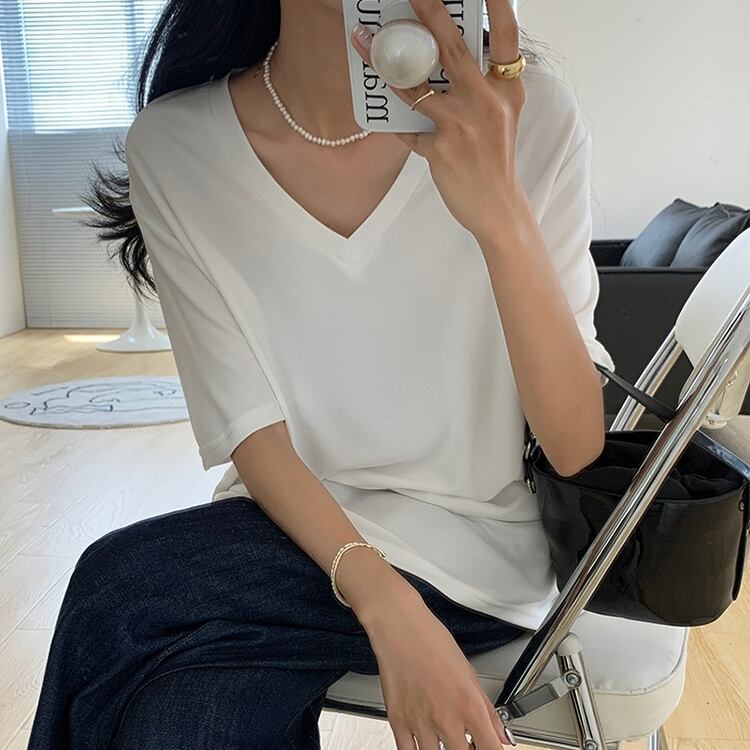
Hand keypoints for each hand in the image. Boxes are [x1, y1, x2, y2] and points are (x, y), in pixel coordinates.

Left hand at [351, 0, 528, 248]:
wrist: (498, 207)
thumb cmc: (495, 159)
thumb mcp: (503, 115)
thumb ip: (482, 85)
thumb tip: (442, 57)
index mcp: (507, 89)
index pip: (506, 36)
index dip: (498, 4)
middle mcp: (488, 101)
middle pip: (453, 48)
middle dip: (429, 14)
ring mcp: (464, 124)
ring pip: (417, 85)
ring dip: (386, 65)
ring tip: (363, 44)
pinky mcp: (442, 148)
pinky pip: (408, 129)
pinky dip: (395, 124)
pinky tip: (383, 119)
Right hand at [363, 591, 514, 749]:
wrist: (400, 626)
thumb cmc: (432, 640)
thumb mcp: (469, 671)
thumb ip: (487, 708)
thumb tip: (501, 733)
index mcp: (469, 705)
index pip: (490, 749)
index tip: (490, 747)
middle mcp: (446, 718)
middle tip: (464, 741)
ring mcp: (421, 723)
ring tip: (443, 737)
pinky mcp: (398, 721)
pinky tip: (423, 741)